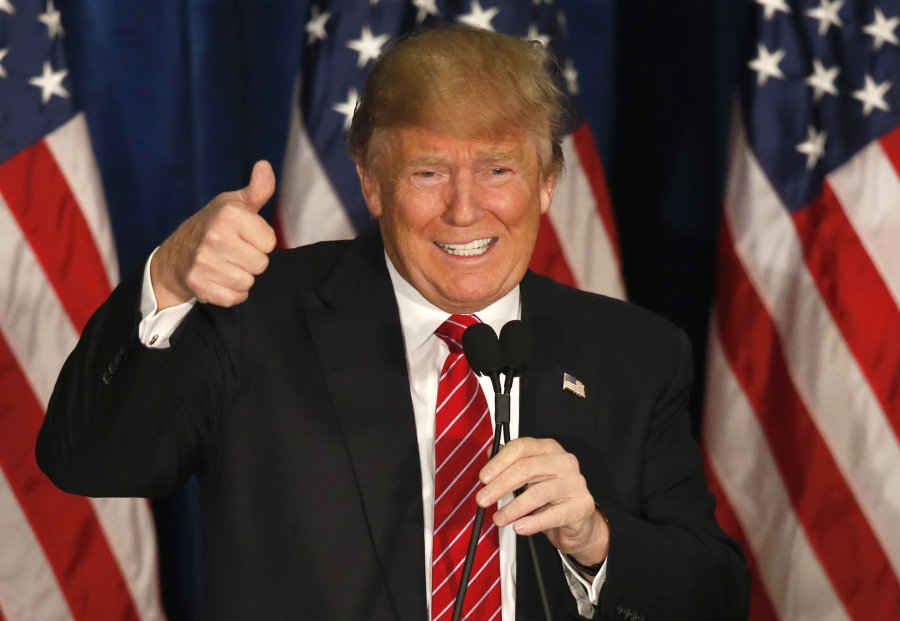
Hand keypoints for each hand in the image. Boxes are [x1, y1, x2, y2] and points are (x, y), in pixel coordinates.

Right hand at [151, 160, 276, 308]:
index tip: (244, 236)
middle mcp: (215, 236)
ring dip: (241, 278)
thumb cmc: (213, 226)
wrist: (176, 255)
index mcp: (229, 214)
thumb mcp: (234, 204)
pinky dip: (231, 293)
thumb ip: (257, 189)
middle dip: (252, 261)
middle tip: (234, 253)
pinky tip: (220, 280)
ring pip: (248, 282)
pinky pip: (234, 298)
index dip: (260, 241)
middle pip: (261, 264)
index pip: (270, 242)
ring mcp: (204, 262)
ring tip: (226, 265)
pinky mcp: (198, 284)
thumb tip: (265, 166)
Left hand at [476, 437, 608, 565]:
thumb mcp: (529, 478)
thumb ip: (511, 464)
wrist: (578, 523)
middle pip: (527, 468)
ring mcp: (575, 483)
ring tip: (498, 519)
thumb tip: (491, 453)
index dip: (499, 462)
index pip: (522, 447)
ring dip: (513, 508)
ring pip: (538, 493)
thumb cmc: (551, 498)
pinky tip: (519, 527)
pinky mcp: (581, 506)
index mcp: (549, 449)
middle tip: (483, 499)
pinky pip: (552, 515)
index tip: (483, 478)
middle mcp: (564, 462)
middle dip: (500, 485)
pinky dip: (532, 523)